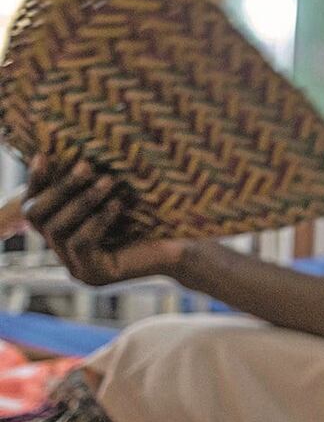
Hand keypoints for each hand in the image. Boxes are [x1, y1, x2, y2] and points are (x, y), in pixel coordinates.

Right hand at [22, 155, 186, 285]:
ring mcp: (77, 268)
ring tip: (108, 180)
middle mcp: (65, 253)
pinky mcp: (94, 276)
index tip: (44, 155)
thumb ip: (89, 179)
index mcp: (66, 232)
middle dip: (61, 188)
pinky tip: (118, 205)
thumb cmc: (156, 212)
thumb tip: (64, 145)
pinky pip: (81, 244)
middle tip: (86, 165)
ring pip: (58, 231)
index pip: (35, 206)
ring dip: (82, 201)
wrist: (189, 244)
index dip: (36, 181)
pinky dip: (97, 221)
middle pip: (37, 218)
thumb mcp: (117, 191)